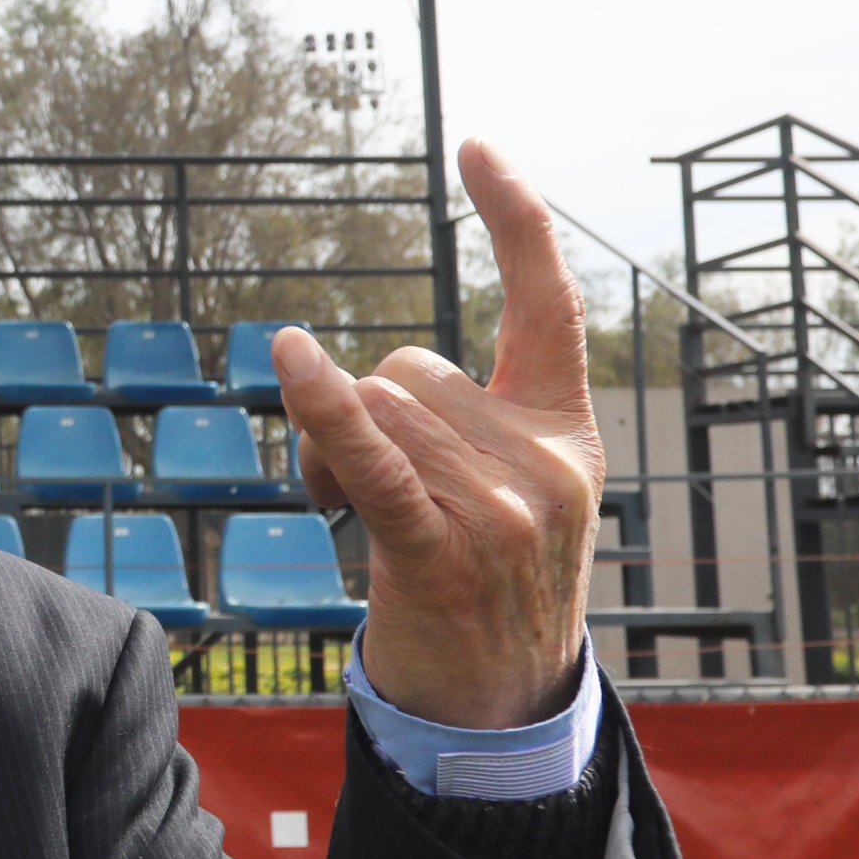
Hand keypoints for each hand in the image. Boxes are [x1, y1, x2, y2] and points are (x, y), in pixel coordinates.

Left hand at [269, 139, 600, 727]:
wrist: (500, 715)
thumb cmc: (484, 590)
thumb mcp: (505, 492)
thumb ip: (462, 422)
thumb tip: (353, 385)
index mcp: (567, 433)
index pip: (548, 301)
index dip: (514, 215)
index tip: (475, 143)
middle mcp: (544, 463)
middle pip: (411, 366)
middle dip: (362, 411)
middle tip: (367, 489)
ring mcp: (500, 510)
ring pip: (374, 408)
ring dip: (332, 452)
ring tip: (358, 518)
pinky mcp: (440, 552)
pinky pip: (371, 456)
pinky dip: (323, 411)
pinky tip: (290, 359)